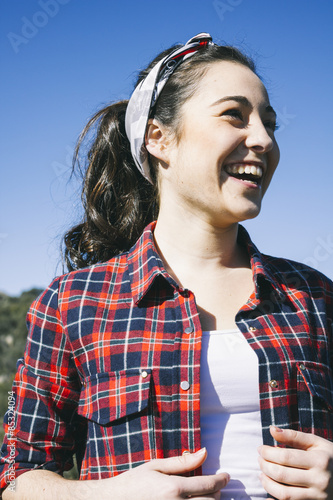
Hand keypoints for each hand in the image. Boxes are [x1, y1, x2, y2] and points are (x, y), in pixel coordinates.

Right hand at [108, 447, 229, 498]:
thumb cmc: (133, 482)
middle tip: (215, 486)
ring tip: (207, 496)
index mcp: (173, 488)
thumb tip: (204, 452)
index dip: (221, 480)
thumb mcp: (156, 466)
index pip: (208, 485)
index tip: (226, 476)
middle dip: (217, 494)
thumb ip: (182, 462)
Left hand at [258, 426, 332, 498]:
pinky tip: (268, 492)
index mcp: (320, 461)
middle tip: (259, 460)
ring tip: (262, 474)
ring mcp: (318, 497)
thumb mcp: (316, 443)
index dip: (268, 452)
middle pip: (283, 475)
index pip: (286, 457)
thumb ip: (294, 436)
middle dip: (265, 466)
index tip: (260, 448)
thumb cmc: (329, 457)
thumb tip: (272, 430)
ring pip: (284, 494)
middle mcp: (320, 480)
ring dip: (267, 483)